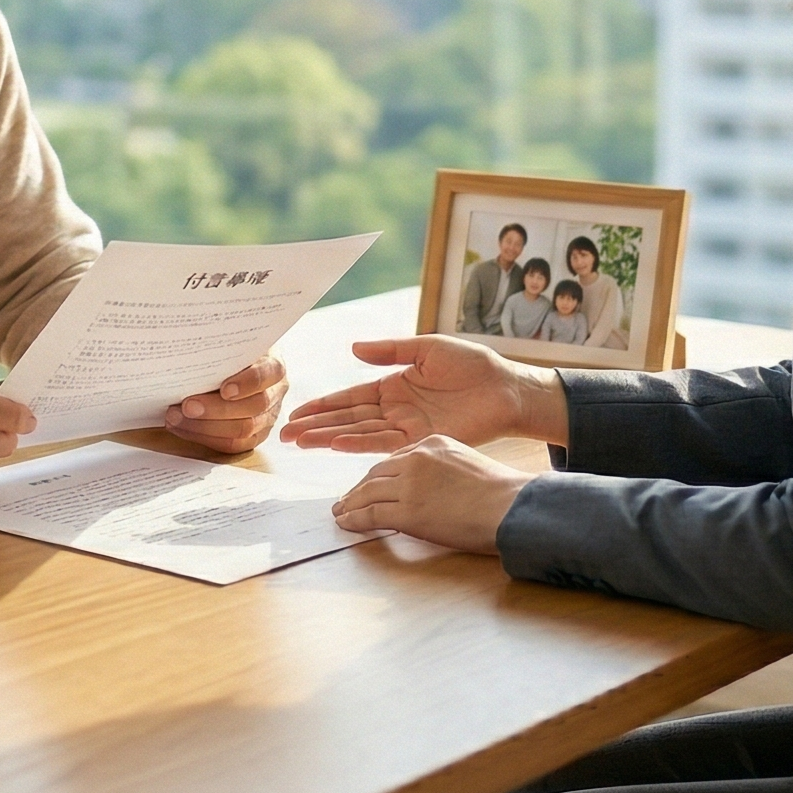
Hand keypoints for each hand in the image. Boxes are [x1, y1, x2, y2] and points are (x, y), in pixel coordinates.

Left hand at [163, 356, 287, 452]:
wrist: (237, 364)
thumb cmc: (229, 351)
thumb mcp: (231, 342)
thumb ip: (219, 347)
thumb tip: (186, 350)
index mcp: (273, 366)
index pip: (267, 375)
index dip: (248, 383)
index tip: (224, 389)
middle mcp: (274, 394)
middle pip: (253, 407)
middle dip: (216, 409)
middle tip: (186, 405)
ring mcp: (266, 418)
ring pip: (241, 431)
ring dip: (203, 426)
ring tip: (175, 417)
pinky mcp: (253, 437)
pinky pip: (231, 445)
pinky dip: (203, 437)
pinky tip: (182, 427)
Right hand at [279, 335, 564, 451]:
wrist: (508, 389)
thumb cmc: (474, 366)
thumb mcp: (427, 348)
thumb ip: (390, 350)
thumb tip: (352, 347)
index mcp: (393, 386)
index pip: (349, 397)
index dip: (322, 405)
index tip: (296, 413)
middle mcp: (395, 410)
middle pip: (347, 419)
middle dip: (316, 426)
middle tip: (285, 435)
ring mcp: (406, 427)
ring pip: (359, 433)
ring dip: (329, 437)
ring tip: (301, 441)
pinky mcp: (421, 439)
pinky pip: (385, 442)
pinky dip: (360, 443)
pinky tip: (337, 444)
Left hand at [331, 436, 531, 553]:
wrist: (511, 506)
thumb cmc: (503, 493)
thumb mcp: (469, 465)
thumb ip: (445, 471)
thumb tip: (436, 492)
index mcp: (432, 442)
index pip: (395, 457)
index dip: (380, 474)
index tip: (371, 483)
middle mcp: (415, 458)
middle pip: (377, 472)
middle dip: (360, 486)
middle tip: (349, 498)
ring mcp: (409, 484)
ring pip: (367, 491)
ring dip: (350, 503)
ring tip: (341, 511)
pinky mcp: (405, 511)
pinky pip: (369, 514)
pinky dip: (353, 519)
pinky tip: (345, 523)